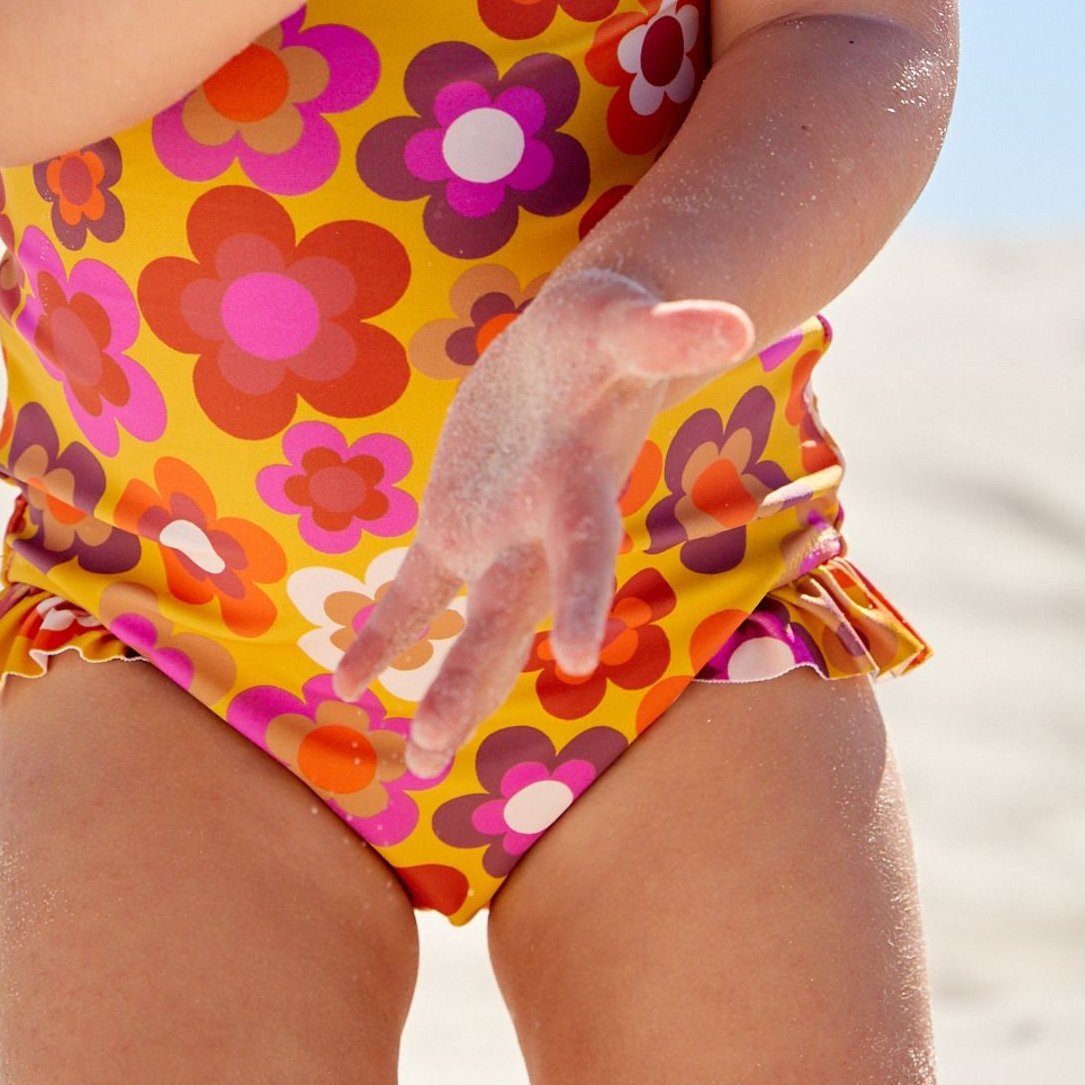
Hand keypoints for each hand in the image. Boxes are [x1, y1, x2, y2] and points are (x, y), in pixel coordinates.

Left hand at [329, 266, 755, 779]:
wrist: (588, 345)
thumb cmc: (613, 331)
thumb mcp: (631, 322)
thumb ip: (673, 332)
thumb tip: (737, 323)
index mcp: (582, 489)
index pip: (585, 552)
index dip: (580, 597)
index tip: (575, 657)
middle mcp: (542, 532)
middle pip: (505, 615)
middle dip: (471, 677)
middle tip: (433, 745)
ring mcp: (498, 535)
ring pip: (468, 624)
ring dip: (447, 687)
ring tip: (419, 761)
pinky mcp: (457, 524)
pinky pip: (417, 589)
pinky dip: (385, 630)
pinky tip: (346, 681)